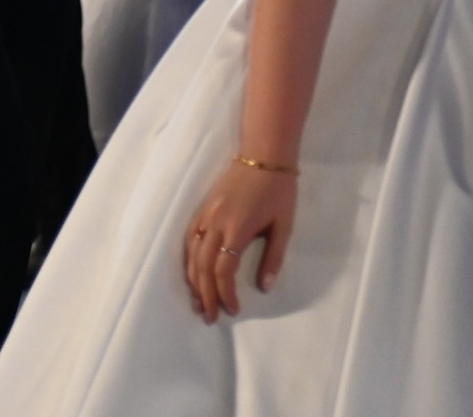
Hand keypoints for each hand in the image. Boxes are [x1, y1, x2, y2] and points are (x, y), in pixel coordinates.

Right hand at [182, 160, 295, 322]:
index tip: (233, 310)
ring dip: (193, 280)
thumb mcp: (284, 226)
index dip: (225, 293)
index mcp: (236, 229)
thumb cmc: (278, 191)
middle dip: (204, 294)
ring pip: (192, 254)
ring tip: (197, 301)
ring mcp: (206, 215)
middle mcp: (215, 224)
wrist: (263, 155)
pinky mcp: (203, 208)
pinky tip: (191, 271)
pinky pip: (189, 238)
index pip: (223, 270)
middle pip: (203, 266)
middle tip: (208, 317)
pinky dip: (188, 259)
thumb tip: (264, 287)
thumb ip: (273, 258)